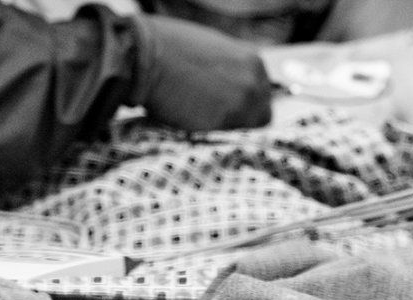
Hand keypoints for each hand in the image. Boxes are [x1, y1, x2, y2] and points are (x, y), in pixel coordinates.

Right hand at [134, 14, 273, 130]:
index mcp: (253, 62)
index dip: (245, 102)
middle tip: (215, 116)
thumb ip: (231, 70)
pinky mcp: (222, 122)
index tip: (229, 106)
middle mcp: (254, 82)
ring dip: (225, 127)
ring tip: (199, 116)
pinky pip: (223, 137)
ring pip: (243, 130)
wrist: (149, 58)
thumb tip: (231, 86)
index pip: (263, 94)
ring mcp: (241, 104)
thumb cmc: (172, 49)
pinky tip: (191, 119)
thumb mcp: (214, 52)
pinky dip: (210, 133)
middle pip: (260, 115)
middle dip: (240, 118)